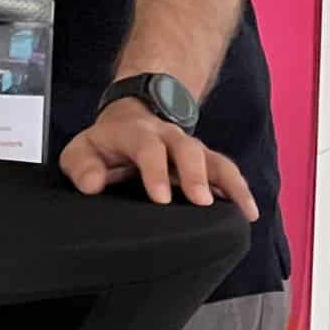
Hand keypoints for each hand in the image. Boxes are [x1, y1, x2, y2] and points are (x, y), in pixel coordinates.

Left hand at [59, 97, 255, 217]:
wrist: (132, 118)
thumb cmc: (106, 144)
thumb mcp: (81, 150)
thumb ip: (81, 167)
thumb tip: (93, 185)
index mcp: (137, 133)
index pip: (149, 148)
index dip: (155, 172)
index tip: (160, 199)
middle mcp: (170, 137)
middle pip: (189, 150)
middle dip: (196, 175)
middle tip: (201, 202)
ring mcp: (191, 148)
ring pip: (216, 159)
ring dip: (230, 183)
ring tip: (243, 209)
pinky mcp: (205, 161)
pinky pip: (226, 172)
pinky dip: (239, 190)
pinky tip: (248, 211)